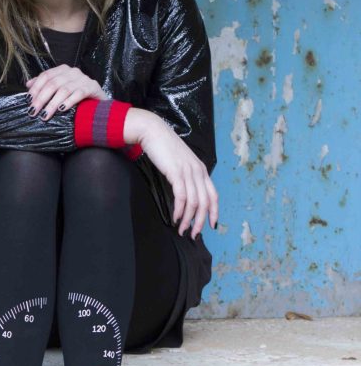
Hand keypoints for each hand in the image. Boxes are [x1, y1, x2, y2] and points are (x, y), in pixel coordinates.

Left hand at [25, 66, 106, 119]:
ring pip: (64, 90)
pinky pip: (79, 93)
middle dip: (41, 99)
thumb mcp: (60, 89)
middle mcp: (73, 71)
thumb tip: (28, 84)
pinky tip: (62, 109)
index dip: (36, 88)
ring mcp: (83, 79)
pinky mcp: (92, 87)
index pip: (45, 76)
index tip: (28, 101)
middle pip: (53, 83)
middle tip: (33, 112)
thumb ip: (45, 85)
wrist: (100, 102)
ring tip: (45, 115)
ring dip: (52, 104)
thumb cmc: (78, 97)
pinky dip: (69, 101)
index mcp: (63, 70)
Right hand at [139, 117, 218, 239]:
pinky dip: (179, 210)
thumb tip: (184, 194)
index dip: (214, 212)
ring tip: (181, 230)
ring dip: (188, 219)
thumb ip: (186, 176)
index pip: (213, 195)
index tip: (211, 225)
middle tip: (194, 234)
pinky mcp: (176, 172)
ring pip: (193, 202)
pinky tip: (175, 217)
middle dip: (200, 221)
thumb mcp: (180, 162)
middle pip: (205, 202)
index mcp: (201, 169)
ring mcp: (188, 171)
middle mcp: (198, 171)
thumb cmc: (164, 147)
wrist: (152, 131)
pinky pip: (181, 196)